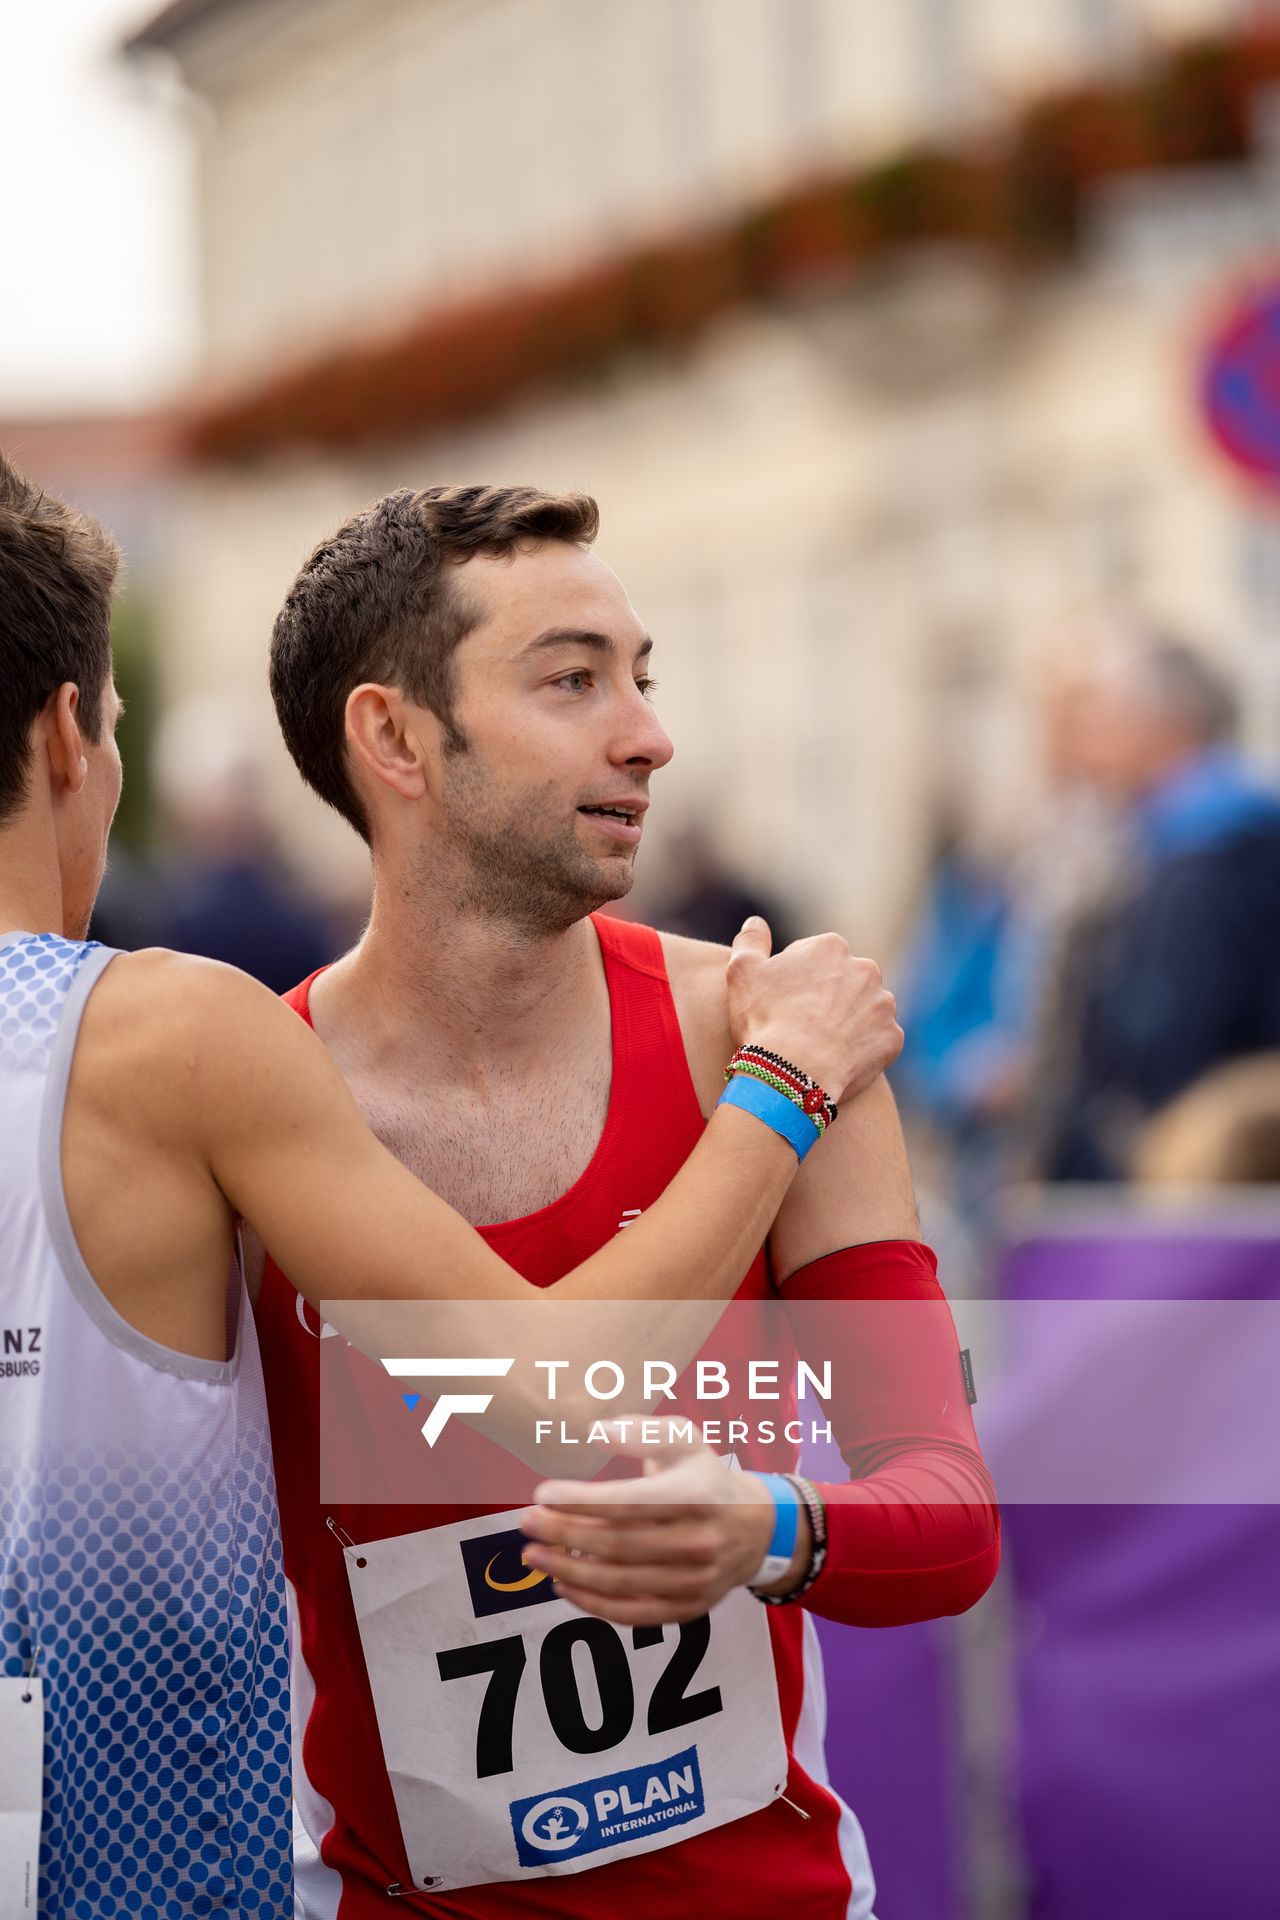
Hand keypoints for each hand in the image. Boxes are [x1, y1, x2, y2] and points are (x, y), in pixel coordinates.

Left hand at [519, 1425, 810, 1625]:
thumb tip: (597, 1430)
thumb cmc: (705, 1476)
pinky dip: (593, 1603)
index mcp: (695, 1494)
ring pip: (620, 1582)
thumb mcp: (684, 1439)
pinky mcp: (688, 1608)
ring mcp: (695, 1580)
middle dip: (564, 1534)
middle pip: (618, 1544)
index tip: (543, 1494)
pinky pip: (633, 1613)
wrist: (755, 1528)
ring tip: (534, 1554)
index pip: (627, 1502)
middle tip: (526, 1523)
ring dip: (569, 1570)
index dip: (581, 1501)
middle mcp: (698, 1540)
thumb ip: (641, 1431)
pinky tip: (563, 1584)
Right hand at [727, 917, 902, 1105]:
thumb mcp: (743, 971)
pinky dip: (862, 1049)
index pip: (815, 959)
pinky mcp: (892, 1038)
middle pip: (844, 981)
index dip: (796, 982)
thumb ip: (751, 940)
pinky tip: (838, 1061)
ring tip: (821, 1045)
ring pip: (865, 1010)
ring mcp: (883, 1005)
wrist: (793, 1072)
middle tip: (802, 1025)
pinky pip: (877, 1041)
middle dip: (828, 997)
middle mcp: (865, 969)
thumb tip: (756, 922)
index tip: (783, 1003)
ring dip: (849, 1021)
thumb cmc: (765, 1019)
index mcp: (831, 947)